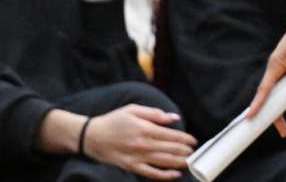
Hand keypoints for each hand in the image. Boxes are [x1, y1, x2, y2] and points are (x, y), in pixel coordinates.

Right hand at [82, 105, 196, 180]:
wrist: (91, 136)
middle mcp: (142, 144)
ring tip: (190, 161)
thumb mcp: (133, 109)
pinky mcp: (131, 167)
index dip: (185, 139)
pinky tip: (175, 174)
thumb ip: (155, 113)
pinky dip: (165, 175)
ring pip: (164, 162)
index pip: (171, 135)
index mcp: (144, 128)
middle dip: (185, 151)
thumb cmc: (113, 120)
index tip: (193, 140)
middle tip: (194, 152)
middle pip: (170, 149)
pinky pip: (151, 173)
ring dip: (179, 162)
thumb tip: (174, 118)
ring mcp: (137, 157)